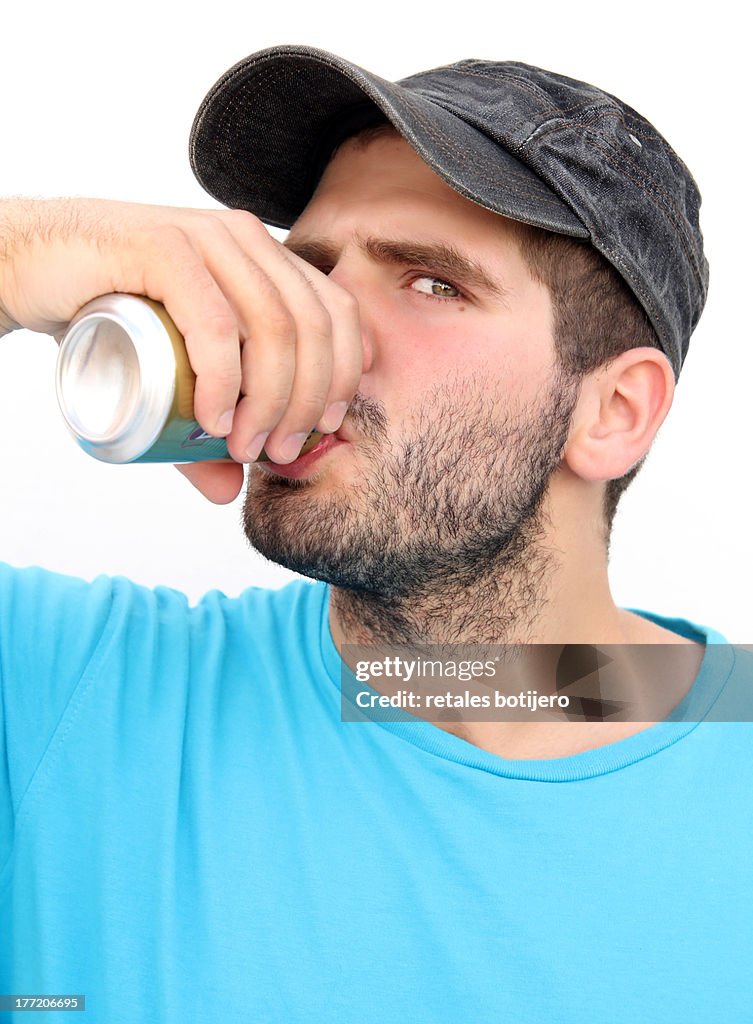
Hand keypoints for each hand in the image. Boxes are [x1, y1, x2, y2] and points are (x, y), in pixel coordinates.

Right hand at [0, 197, 362, 502]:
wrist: (31, 268)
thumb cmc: (106, 318)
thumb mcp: (169, 376)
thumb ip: (201, 430)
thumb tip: (229, 490)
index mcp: (266, 257)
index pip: (336, 312)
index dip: (345, 375)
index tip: (325, 428)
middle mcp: (245, 240)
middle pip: (310, 327)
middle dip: (307, 403)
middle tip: (277, 453)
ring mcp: (206, 238)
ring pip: (271, 326)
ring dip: (270, 401)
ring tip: (243, 448)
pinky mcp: (162, 247)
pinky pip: (212, 320)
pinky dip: (224, 378)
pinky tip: (215, 417)